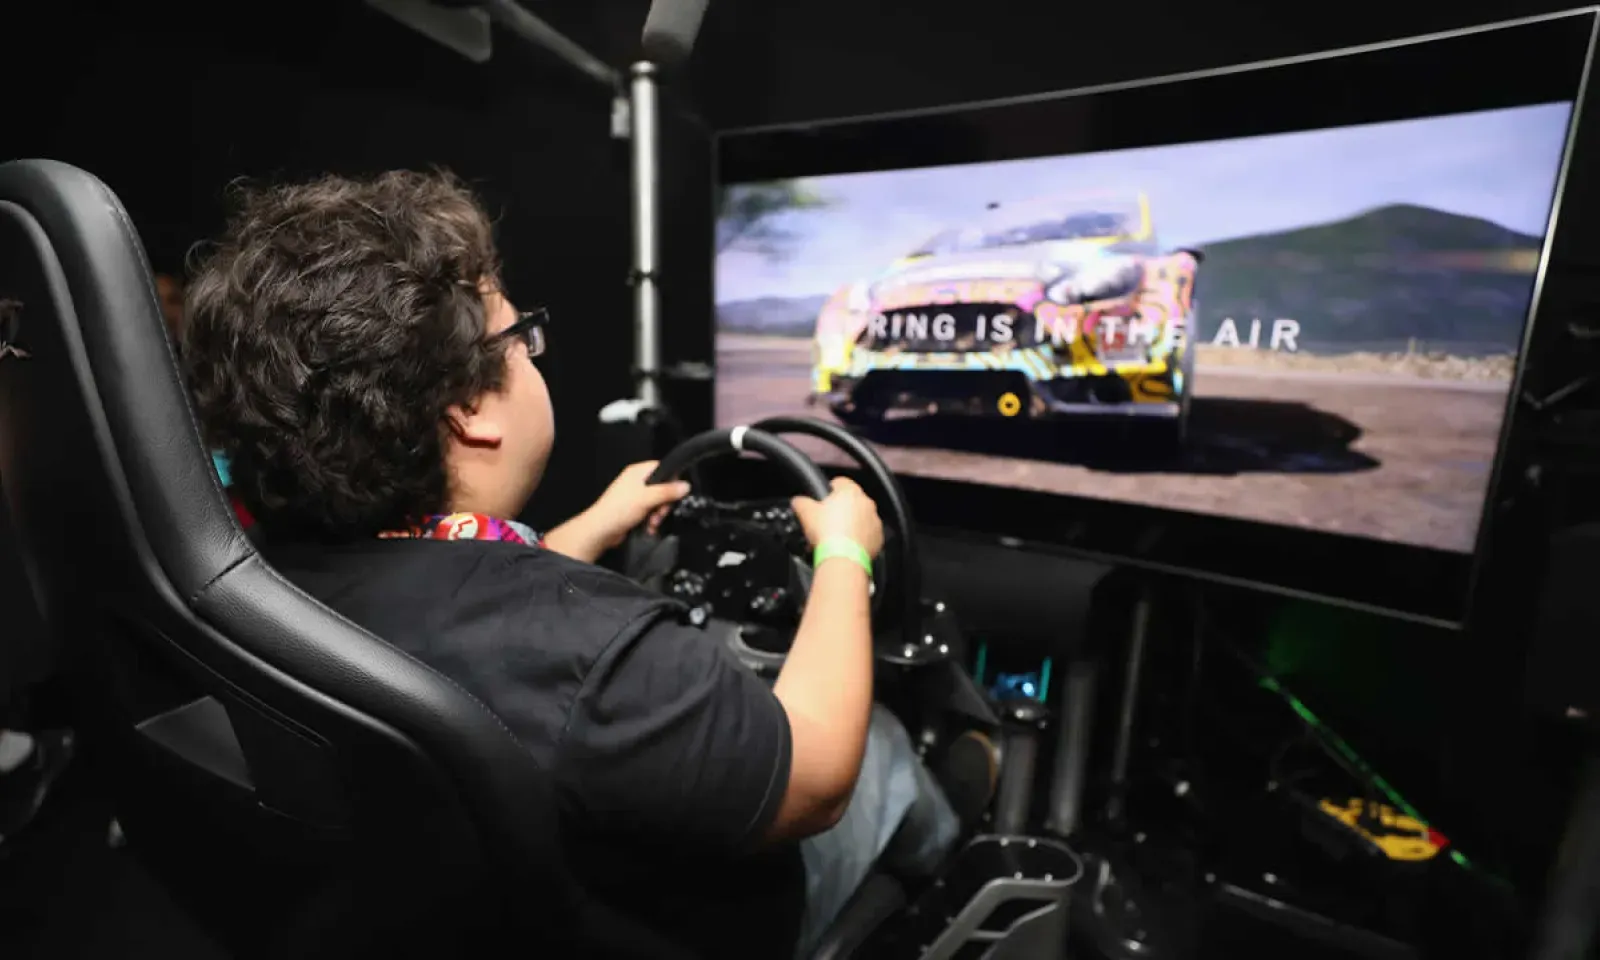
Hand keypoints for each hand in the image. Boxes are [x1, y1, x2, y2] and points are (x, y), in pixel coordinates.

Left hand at [544, 461, 688, 563]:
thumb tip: (685, 486)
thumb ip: (668, 491)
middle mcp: (636, 482)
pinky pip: (651, 513)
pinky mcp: (634, 510)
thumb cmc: (616, 510)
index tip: (674, 494)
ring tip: (652, 522)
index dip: (672, 481)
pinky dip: (652, 521)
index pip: (663, 469)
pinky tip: (649, 527)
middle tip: (660, 512)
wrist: (601, 530)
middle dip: (664, 504)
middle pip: (663, 488)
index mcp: (638, 472)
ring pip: (658, 503)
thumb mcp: (647, 498)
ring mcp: (635, 497)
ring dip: (658, 515)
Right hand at [790, 477, 883, 558]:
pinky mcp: (878, 537)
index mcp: (850, 491)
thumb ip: (801, 502)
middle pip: (851, 501)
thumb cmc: (827, 533)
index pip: (839, 482)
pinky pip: (868, 534)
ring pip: (861, 517)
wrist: (843, 558)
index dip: (828, 490)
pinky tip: (846, 545)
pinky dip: (859, 538)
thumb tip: (798, 501)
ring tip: (836, 536)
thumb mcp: (806, 513)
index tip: (822, 500)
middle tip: (826, 521)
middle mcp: (866, 503)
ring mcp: (874, 520)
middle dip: (840, 509)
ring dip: (851, 523)